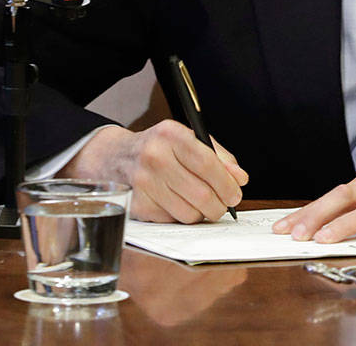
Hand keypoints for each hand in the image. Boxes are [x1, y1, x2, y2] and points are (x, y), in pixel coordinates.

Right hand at [61, 121, 248, 222]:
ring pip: (189, 213)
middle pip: (202, 194)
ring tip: (201, 204)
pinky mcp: (137, 205)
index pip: (208, 164)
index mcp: (171, 135)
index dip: (227, 184)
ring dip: (202, 214)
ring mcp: (143, 183)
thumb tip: (240, 179)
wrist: (115, 158)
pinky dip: (181, 217)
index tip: (236, 194)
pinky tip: (177, 203)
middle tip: (223, 205)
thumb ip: (218, 156)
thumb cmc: (159, 148)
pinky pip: (173, 221)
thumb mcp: (187, 140)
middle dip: (219, 205)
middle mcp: (155, 157)